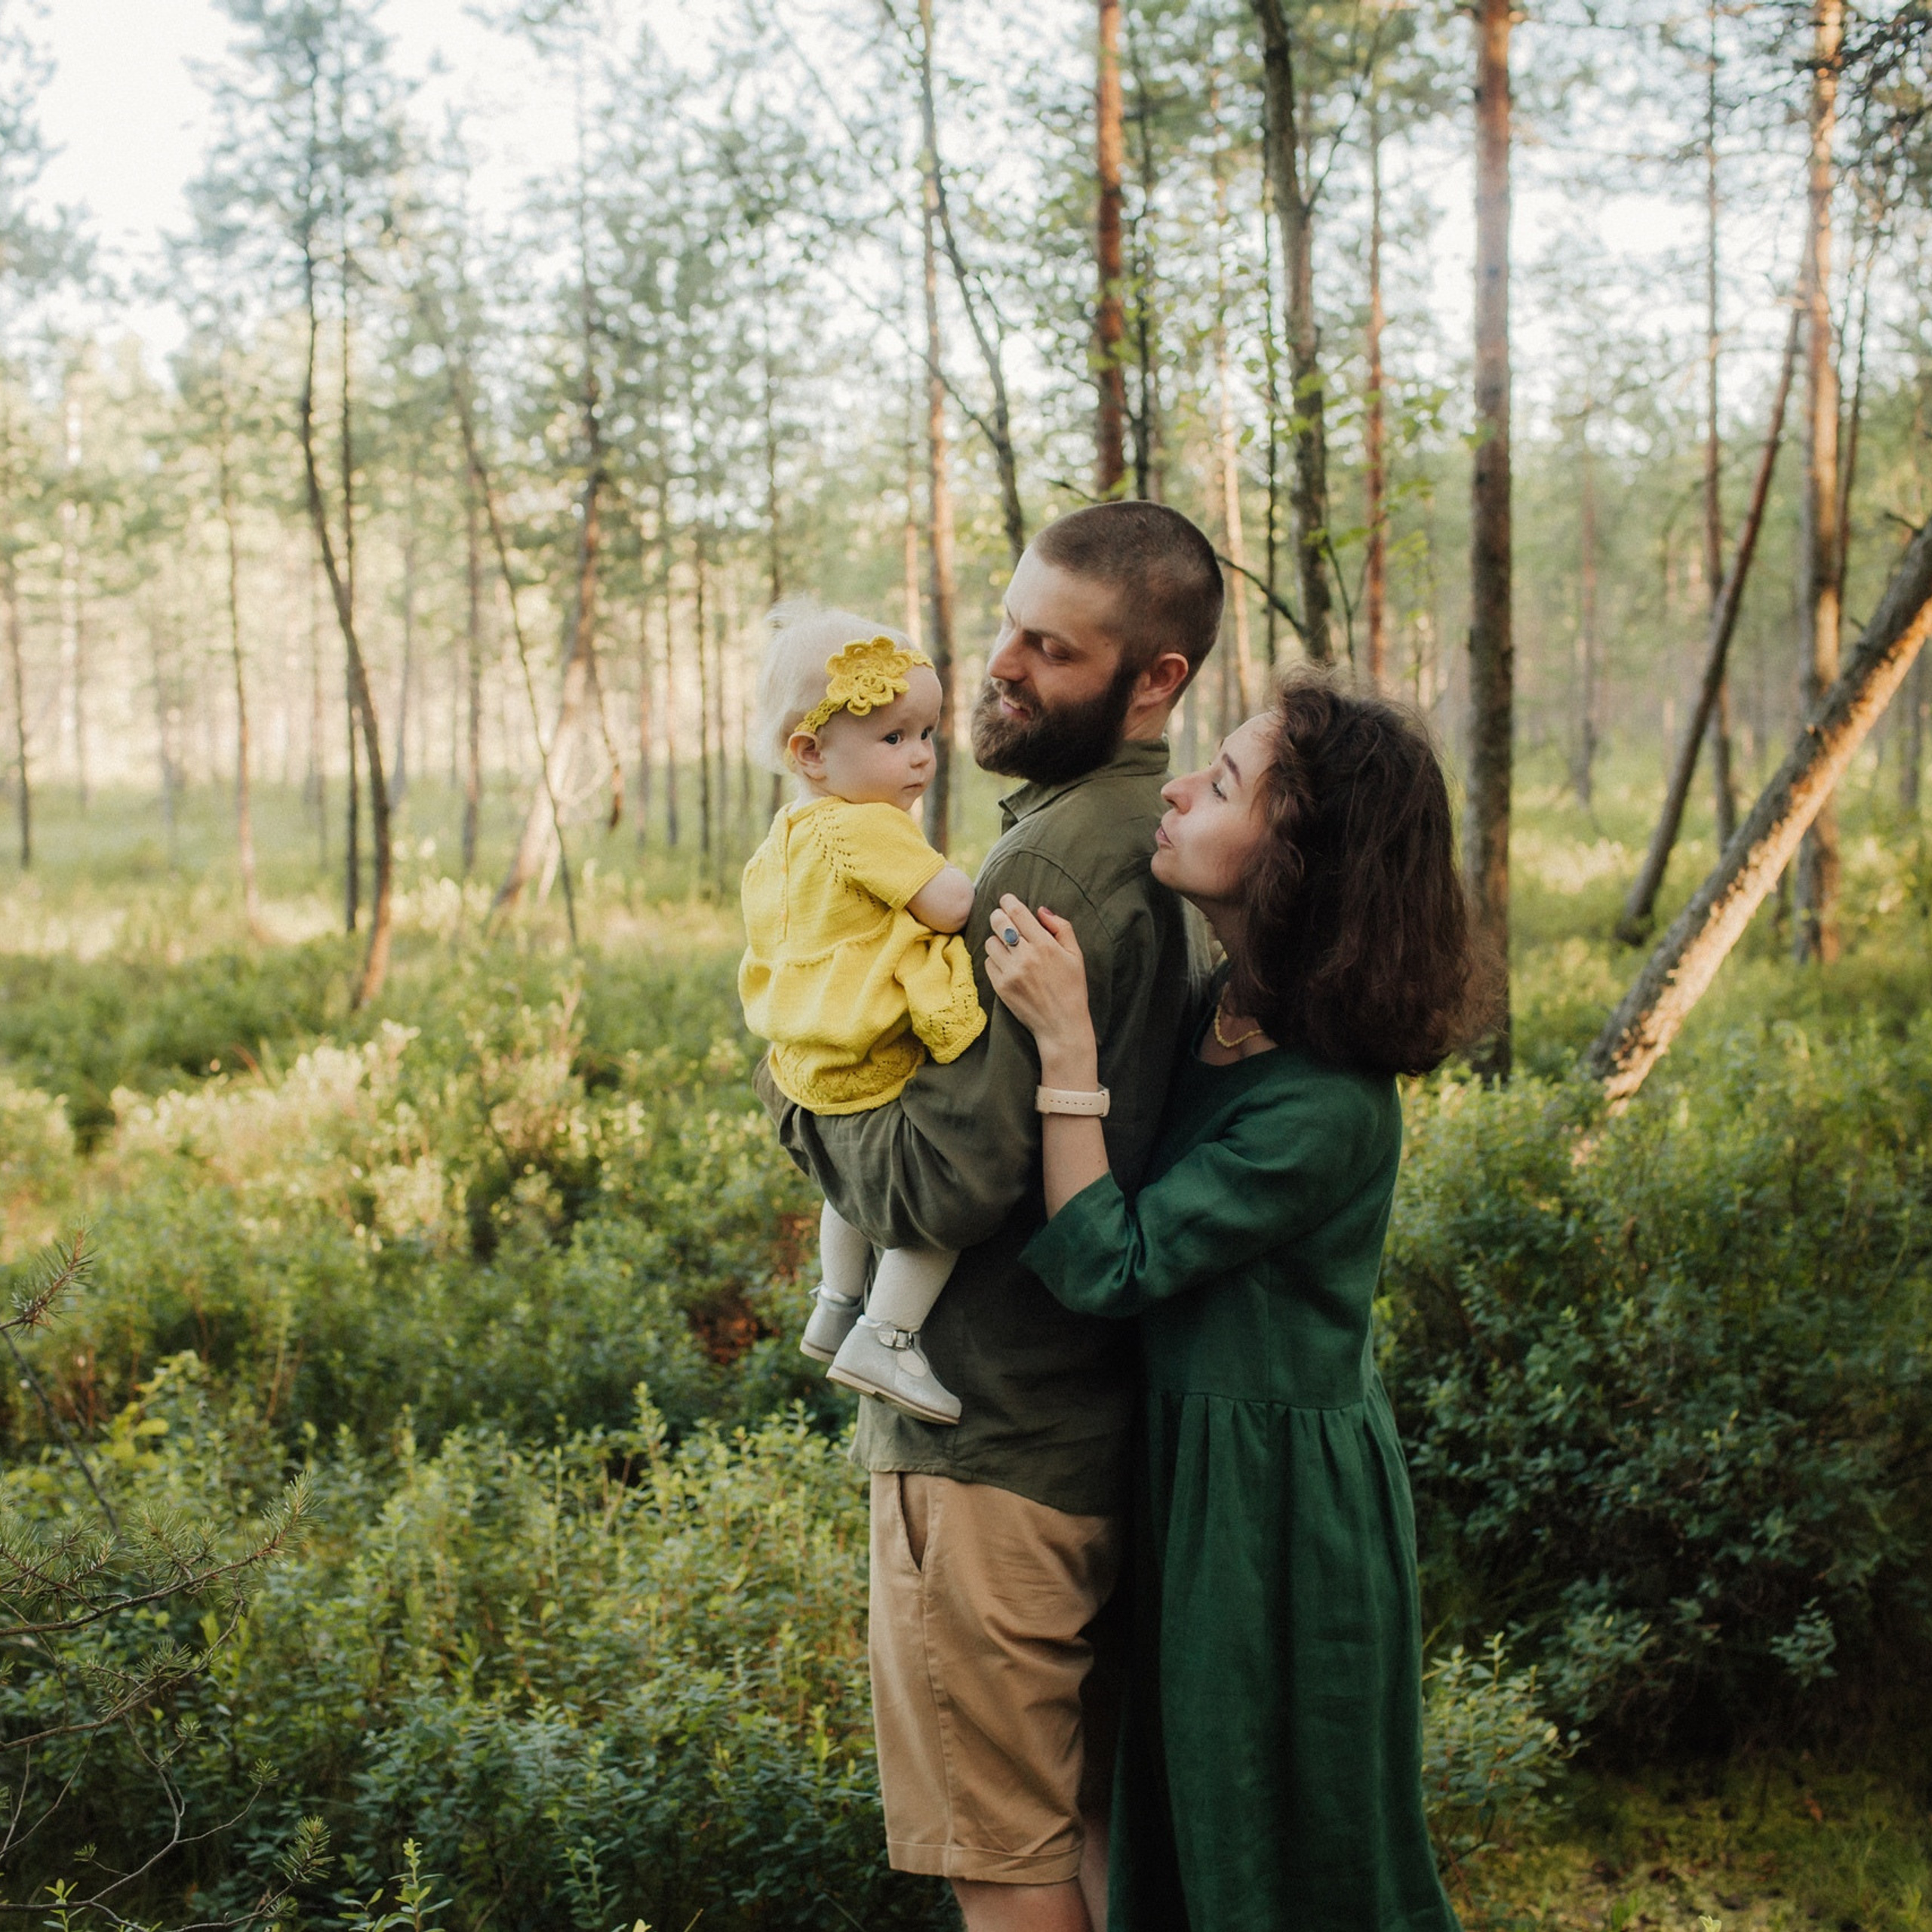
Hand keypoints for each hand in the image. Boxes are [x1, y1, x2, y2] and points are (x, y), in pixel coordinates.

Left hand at [983, 895, 1096, 1079]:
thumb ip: (1061, 927)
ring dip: (998, 941)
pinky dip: (995, 960)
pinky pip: (988, 962)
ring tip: (1009, 948)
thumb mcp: (1076, 955)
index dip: (1008, 901)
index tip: (1006, 899)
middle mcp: (1025, 956)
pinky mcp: (1000, 986)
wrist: (1061, 1025)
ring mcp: (1010, 972)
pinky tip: (1007, 965)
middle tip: (1003, 920)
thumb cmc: (1072, 988)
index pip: (1018, 912)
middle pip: (998, 922)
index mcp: (1045, 945)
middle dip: (999, 917)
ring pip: (990, 942)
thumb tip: (1040, 910)